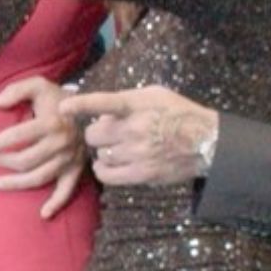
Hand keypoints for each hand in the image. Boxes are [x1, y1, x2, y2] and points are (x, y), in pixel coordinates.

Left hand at [0, 74, 87, 219]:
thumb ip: (15, 90)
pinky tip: (43, 214)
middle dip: (2, 162)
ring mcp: (69, 159)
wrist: (92, 109)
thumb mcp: (38, 84)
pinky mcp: (76, 170)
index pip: (18, 136)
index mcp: (51, 122)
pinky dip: (56, 203)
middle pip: (25, 160)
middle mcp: (62, 143)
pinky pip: (67, 191)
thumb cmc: (58, 98)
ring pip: (38, 178)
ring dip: (16, 184)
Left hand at [67, 85, 218, 187]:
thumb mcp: (154, 95)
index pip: (104, 103)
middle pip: (93, 135)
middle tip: (109, 133)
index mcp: (138, 105)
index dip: (82, 105)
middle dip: (97, 134)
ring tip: (119, 148)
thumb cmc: (178, 114)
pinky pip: (106, 175)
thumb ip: (126, 101)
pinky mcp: (141, 174)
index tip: (63, 108)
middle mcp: (135, 129)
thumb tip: (100, 113)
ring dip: (104, 152)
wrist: (206, 141)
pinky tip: (112, 164)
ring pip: (99, 155)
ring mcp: (137, 154)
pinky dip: (104, 170)